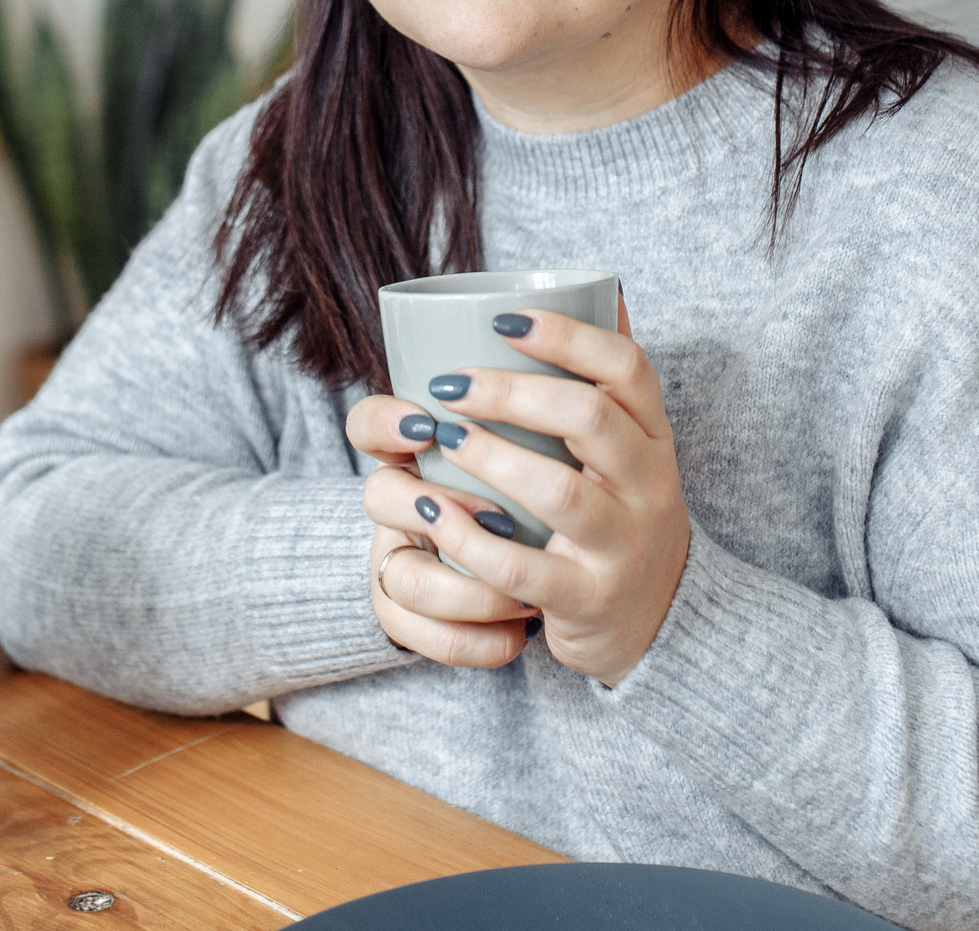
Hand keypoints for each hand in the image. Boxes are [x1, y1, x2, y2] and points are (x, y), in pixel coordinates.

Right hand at [346, 394, 539, 665]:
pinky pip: (435, 639)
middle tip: (505, 522)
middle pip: (379, 496)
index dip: (385, 424)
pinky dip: (482, 641)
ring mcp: (402, 564)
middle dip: (447, 509)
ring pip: (409, 580)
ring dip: (475, 589)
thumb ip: (549, 401)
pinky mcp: (414, 622)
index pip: (370, 424)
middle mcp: (402, 506)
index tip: (428, 426)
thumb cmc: (531, 497)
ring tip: (528, 596)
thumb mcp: (531, 447)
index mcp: (419, 453)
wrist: (512, 584)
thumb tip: (608, 337)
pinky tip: (519, 637)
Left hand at [359, 295, 689, 686]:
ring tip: (441, 435)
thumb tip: (600, 289)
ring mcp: (622, 546)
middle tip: (449, 383)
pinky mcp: (589, 602)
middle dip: (511, 392)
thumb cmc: (625, 516)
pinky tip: (436, 514)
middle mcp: (648, 486)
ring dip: (490, 457)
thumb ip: (611, 384)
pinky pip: (524, 571)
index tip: (504, 319)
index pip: (627, 368)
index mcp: (654, 437)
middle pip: (589, 418)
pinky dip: (472, 541)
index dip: (567, 335)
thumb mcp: (634, 450)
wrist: (665, 624)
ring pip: (559, 491)